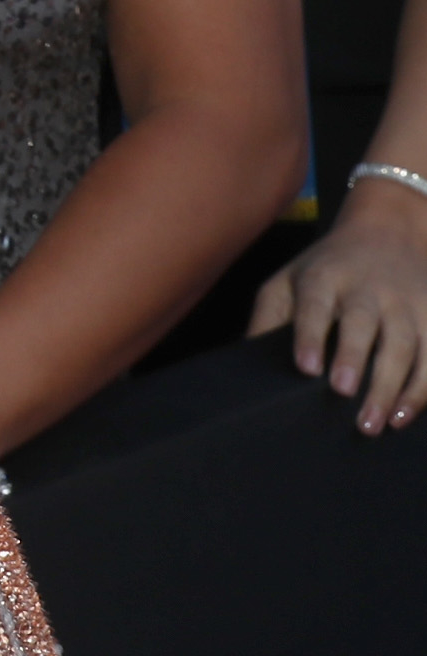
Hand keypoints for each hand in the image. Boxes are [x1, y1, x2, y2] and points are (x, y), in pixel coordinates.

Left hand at [255, 173, 426, 431]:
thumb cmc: (326, 268)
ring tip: (374, 423)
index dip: (310, 335)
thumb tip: (245, 359)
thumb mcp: (288, 279)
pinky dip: (421, 388)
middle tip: (342, 393)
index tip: (307, 368)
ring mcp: (404, 303)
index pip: (315, 304)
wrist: (388, 232)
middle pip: (363, 323)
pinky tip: (404, 414)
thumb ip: (268, 316)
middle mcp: (367, 289)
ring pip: (403, 344)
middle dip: (354, 358)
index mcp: (324, 277)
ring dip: (392, 386)